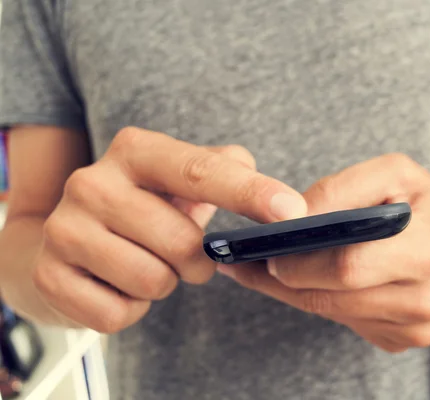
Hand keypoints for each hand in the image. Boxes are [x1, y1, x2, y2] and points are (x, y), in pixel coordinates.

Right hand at [33, 127, 306, 332]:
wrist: (70, 242)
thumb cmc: (145, 208)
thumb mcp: (181, 179)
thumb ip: (224, 168)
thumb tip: (266, 181)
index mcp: (135, 151)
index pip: (201, 171)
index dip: (250, 192)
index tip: (291, 211)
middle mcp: (91, 181)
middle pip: (182, 242)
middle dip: (196, 261)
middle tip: (184, 255)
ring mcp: (64, 228)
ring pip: (153, 281)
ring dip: (163, 283)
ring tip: (147, 264)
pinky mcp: (49, 275)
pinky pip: (118, 314)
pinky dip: (131, 308)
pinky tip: (118, 285)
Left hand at [218, 154, 429, 351]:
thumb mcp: (398, 172)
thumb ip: (345, 186)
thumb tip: (295, 215)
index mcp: (429, 250)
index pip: (349, 267)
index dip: (302, 261)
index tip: (266, 252)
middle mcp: (425, 299)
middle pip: (333, 298)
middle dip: (285, 280)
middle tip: (248, 262)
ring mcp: (416, 328)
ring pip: (333, 314)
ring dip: (294, 292)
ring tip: (263, 269)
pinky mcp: (405, 341)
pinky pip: (346, 322)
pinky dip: (323, 300)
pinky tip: (309, 280)